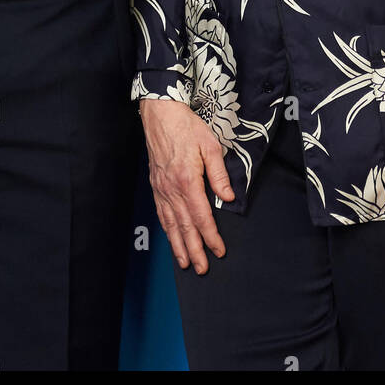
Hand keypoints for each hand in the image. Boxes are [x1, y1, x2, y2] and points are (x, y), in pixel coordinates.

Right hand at [139, 97, 233, 272]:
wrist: (160, 115)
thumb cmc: (186, 127)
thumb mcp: (210, 146)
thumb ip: (219, 174)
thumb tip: (228, 198)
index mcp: (188, 180)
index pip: (202, 217)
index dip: (211, 236)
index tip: (219, 251)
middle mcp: (172, 189)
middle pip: (185, 226)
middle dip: (194, 250)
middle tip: (202, 269)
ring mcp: (162, 188)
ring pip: (171, 224)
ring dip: (178, 245)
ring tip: (185, 263)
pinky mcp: (156, 185)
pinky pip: (162, 213)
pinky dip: (167, 230)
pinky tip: (172, 238)